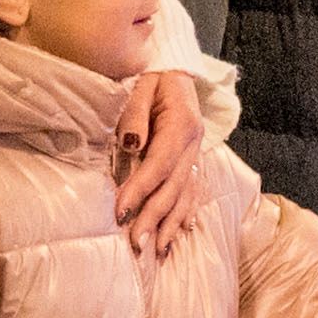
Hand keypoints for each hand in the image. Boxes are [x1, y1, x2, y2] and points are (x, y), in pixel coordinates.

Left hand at [112, 68, 205, 256]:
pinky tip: (180, 232)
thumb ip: (134, 114)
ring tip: (158, 250)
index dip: (140, 190)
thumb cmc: (153, 75)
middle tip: (137, 244)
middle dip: (154, 219)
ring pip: (186, 195)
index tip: (121, 213)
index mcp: (181, 125)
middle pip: (173, 188)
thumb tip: (132, 145)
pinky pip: (193, 190)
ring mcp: (196, 153)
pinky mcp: (194, 159)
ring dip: (171, 225)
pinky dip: (186, 213)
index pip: (158, 165)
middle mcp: (193, 144)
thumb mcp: (141, 85)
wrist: (176, 67)